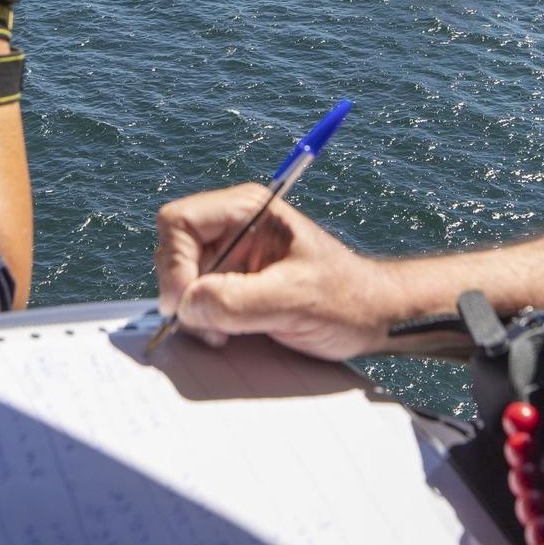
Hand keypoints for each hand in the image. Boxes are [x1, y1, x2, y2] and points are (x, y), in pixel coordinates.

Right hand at [154, 184, 397, 359]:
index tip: (190, 303)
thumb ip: (238, 300)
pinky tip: (230, 333)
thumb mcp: (294, 299)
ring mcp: (229, 257)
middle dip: (184, 292)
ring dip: (194, 312)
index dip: (174, 264)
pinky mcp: (230, 285)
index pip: (178, 222)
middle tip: (214, 326)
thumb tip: (187, 305)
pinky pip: (194, 301)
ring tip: (227, 332)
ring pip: (179, 281)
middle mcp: (231, 228)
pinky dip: (202, 322)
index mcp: (246, 210)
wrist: (372, 317)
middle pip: (172, 253)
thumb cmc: (346, 298)